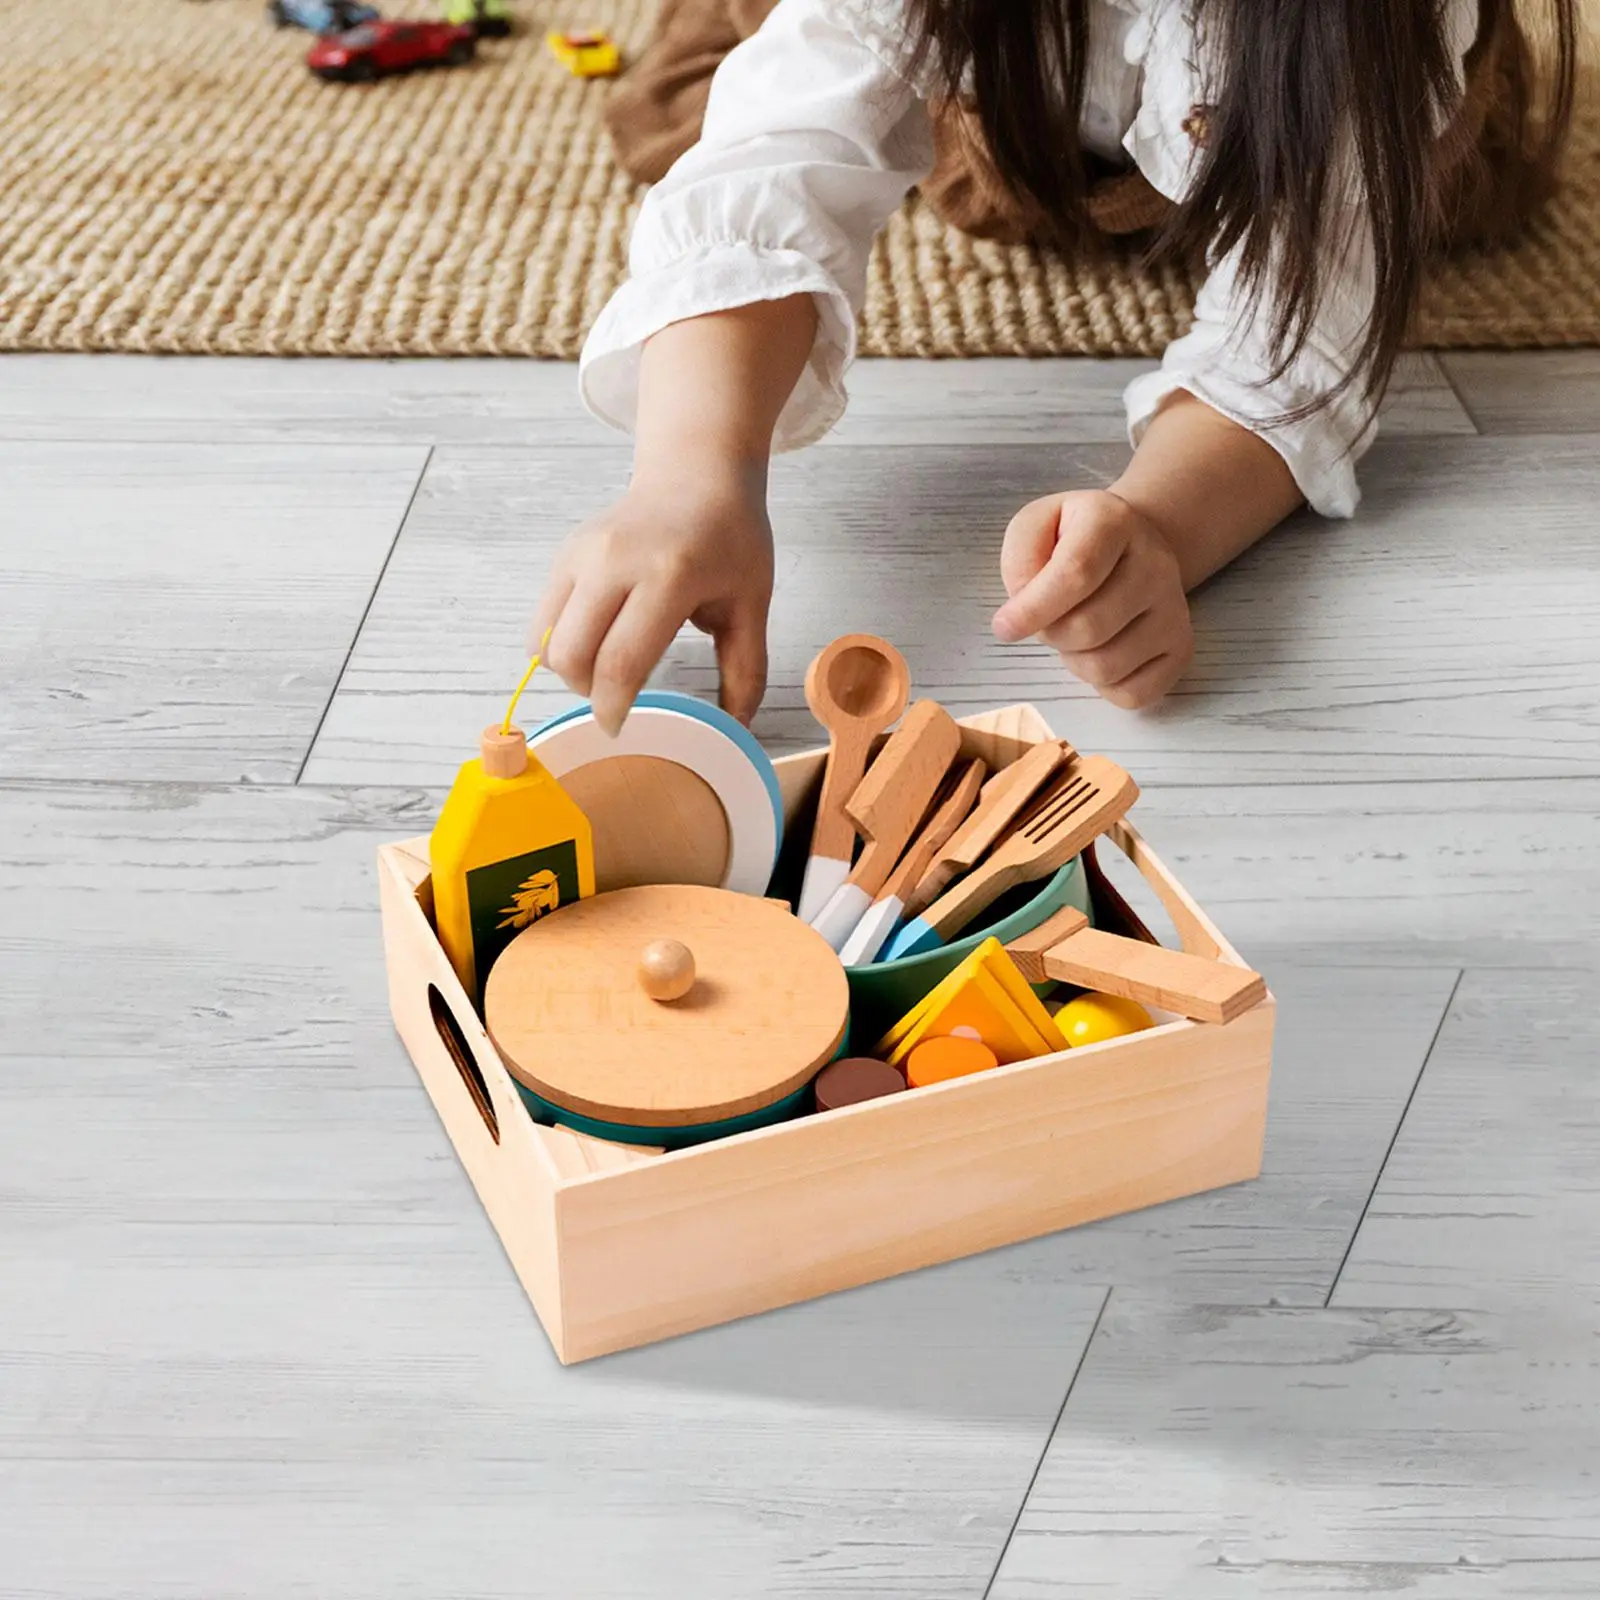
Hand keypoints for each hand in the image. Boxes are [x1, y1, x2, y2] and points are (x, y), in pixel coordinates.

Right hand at [533, 463, 773, 734]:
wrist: (697, 475)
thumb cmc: (730, 539)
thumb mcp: (752, 604)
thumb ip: (746, 669)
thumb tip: (736, 728)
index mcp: (668, 575)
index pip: (621, 659)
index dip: (613, 706)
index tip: (619, 728)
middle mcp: (614, 561)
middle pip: (572, 655)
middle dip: (588, 692)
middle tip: (616, 699)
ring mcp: (582, 554)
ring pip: (546, 641)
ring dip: (570, 670)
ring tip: (606, 669)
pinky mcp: (564, 554)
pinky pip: (543, 619)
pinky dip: (560, 644)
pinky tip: (595, 641)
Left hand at [991, 489, 1194, 708]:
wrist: (1130, 547)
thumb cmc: (1073, 541)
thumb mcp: (1036, 526)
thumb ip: (1020, 559)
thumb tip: (1021, 613)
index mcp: (1114, 523)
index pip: (1075, 573)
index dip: (1033, 609)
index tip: (1004, 627)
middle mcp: (1156, 564)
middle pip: (1087, 628)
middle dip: (1050, 634)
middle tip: (1049, 618)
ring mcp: (1174, 610)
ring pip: (1105, 667)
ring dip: (1073, 660)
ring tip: (1075, 631)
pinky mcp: (1181, 649)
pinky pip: (1132, 694)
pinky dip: (1103, 686)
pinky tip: (1100, 652)